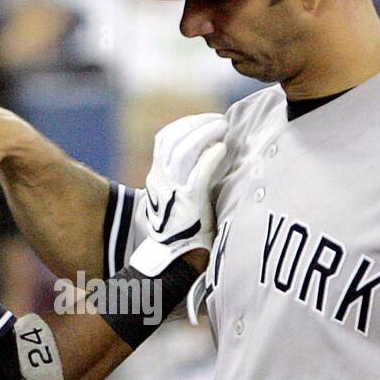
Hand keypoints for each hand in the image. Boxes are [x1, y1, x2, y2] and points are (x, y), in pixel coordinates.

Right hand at [130, 113, 231, 276]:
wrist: (175, 258)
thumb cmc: (184, 227)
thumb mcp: (176, 196)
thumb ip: (184, 175)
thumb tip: (206, 152)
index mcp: (156, 176)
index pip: (165, 139)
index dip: (185, 125)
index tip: (204, 121)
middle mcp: (160, 179)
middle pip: (175, 139)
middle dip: (198, 124)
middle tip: (219, 121)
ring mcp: (173, 190)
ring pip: (184, 150)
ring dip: (205, 134)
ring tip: (223, 129)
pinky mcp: (189, 202)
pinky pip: (199, 172)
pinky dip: (211, 157)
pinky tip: (222, 149)